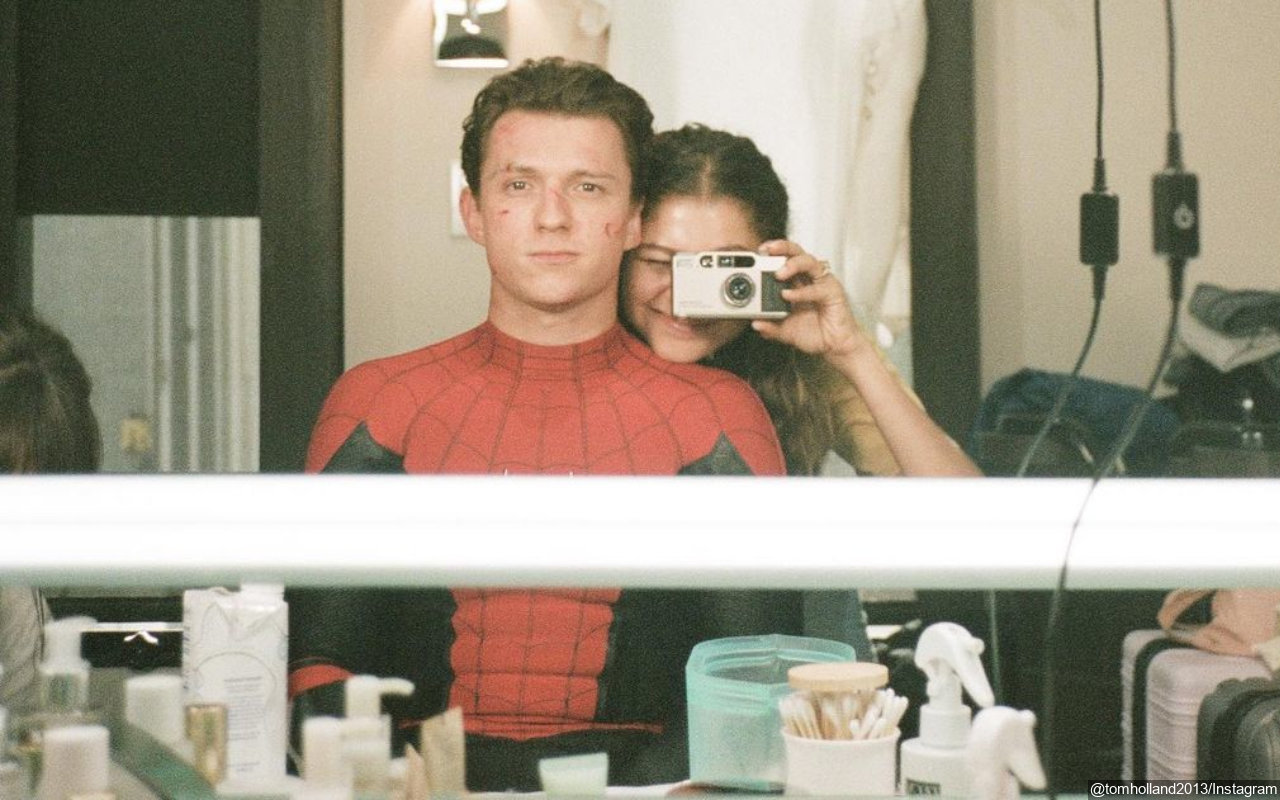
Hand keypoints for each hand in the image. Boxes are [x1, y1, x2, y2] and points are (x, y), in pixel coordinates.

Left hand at [751, 240, 872, 362]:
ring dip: (792, 264)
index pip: (784, 259)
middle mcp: (810, 278)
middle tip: (766, 251)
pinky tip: (788, 296)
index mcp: (797, 282)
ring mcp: (822, 283)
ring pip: (809, 261)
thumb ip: (770, 327)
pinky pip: (817, 288)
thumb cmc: (815, 333)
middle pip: (796, 252)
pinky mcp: (833, 292)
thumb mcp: (785, 331)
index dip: (772, 253)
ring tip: (778, 274)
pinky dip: (802, 291)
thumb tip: (756, 324)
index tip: (757, 253)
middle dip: (781, 247)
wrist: (835, 347)